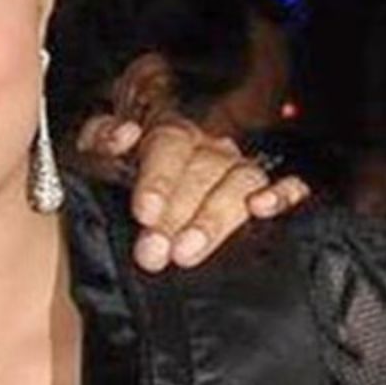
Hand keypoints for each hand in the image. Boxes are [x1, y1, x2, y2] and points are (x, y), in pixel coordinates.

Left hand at [75, 113, 311, 272]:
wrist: (138, 202)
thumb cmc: (115, 175)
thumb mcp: (96, 155)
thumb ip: (101, 139)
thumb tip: (125, 133)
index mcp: (169, 136)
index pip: (169, 147)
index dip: (158, 179)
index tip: (144, 212)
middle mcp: (209, 150)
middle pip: (202, 172)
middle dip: (177, 213)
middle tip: (155, 250)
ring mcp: (239, 172)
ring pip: (240, 183)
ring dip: (215, 217)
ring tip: (187, 251)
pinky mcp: (267, 196)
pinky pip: (289, 187)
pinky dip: (283, 195)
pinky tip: (263, 209)